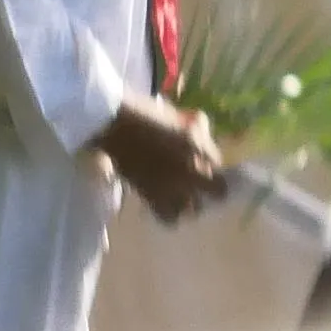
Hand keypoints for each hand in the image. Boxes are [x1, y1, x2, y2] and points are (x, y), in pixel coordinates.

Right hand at [91, 96, 226, 225]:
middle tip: (201, 181)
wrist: (111, 125)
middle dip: (212, 186)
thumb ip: (195, 129)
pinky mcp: (151, 197)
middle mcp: (189, 170)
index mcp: (196, 146)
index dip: (213, 162)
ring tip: (183, 195)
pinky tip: (166, 203)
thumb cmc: (143, 113)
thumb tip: (204, 135)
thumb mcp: (176, 115)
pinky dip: (170, 214)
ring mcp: (172, 187)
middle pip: (217, 191)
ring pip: (195, 209)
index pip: (219, 163)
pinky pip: (169, 218)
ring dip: (192, 202)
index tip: (206, 161)